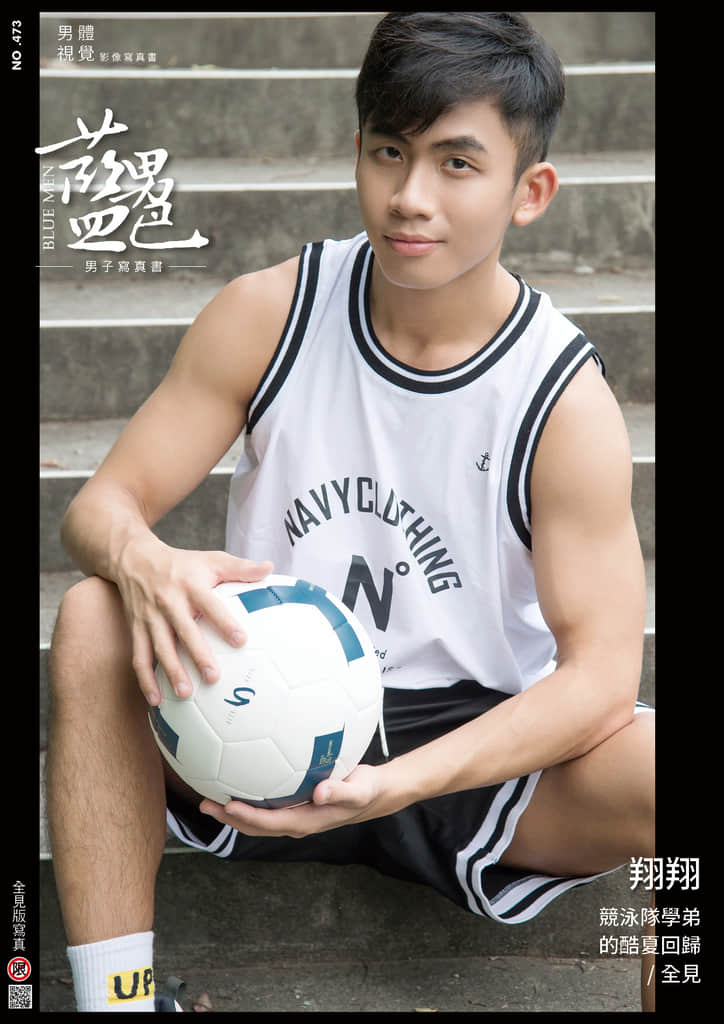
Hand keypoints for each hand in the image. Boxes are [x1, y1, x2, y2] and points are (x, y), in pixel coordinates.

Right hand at [114, 535, 272, 705]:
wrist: (135, 559)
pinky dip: (145, 679)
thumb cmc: (182, 563)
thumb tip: (270, 568)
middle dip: (198, 655)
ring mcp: (151, 617)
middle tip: (214, 677)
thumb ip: (241, 568)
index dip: (225, 623)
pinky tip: (156, 699)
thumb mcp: (211, 559)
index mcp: (191, 585)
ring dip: (171, 671)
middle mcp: (169, 602)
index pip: (210, 605)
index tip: (242, 641)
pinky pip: (139, 657)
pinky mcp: (137, 628)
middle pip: (184, 631)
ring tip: (185, 693)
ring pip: (160, 647)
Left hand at [199, 763, 400, 837]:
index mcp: (306, 821)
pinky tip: (236, 778)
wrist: (373, 793)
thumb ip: (340, 791)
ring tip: (208, 795)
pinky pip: (265, 805)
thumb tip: (321, 792)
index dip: (247, 817)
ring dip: (231, 811)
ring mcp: (293, 815)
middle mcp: (295, 822)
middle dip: (228, 817)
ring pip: (256, 818)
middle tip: (204, 802)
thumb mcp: (358, 789)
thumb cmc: (366, 789)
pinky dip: (247, 797)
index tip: (228, 804)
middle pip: (255, 825)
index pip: (270, 823)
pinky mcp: (293, 805)